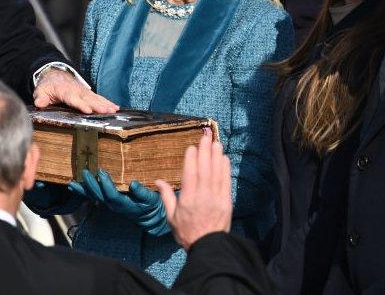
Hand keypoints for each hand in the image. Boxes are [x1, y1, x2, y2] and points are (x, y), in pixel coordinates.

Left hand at [33, 69, 117, 113]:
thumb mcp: (41, 90)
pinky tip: (116, 108)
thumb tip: (39, 103)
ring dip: (105, 104)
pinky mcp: (88, 93)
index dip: (80, 104)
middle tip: (107, 111)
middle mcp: (77, 91)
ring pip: (96, 98)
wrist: (55, 74)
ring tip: (114, 110)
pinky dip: (108, 102)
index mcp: (64, 91)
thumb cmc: (48, 86)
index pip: (73, 98)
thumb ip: (41, 97)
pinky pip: (99, 98)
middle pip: (88, 99)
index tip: (88, 110)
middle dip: (98, 105)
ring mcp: (84, 92)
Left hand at [69, 169, 168, 234]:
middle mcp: (114, 205)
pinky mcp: (107, 201)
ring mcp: (109, 204)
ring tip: (72, 182)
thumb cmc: (152, 205)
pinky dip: (82, 191)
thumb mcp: (151, 199)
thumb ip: (143, 193)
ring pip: (93, 197)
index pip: (113, 196)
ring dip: (82, 189)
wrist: (150, 217)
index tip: (102, 172)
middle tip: (85, 171)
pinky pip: (92, 196)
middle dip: (91, 184)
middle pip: (99, 196)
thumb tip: (133, 184)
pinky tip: (73, 185)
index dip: (106, 185)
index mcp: (125, 204)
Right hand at [156, 129, 231, 249]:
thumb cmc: (187, 232)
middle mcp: (203, 197)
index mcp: (188, 200)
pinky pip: (226, 182)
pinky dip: (225, 169)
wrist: (208, 247)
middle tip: (206, 137)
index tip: (192, 147)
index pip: (190, 175)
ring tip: (216, 143)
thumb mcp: (171, 217)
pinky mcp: (227, 202)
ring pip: (217, 173)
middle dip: (205, 151)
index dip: (192, 159)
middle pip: (205, 169)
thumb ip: (166, 197)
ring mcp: (216, 198)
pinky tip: (224, 158)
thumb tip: (158, 181)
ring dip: (216, 156)